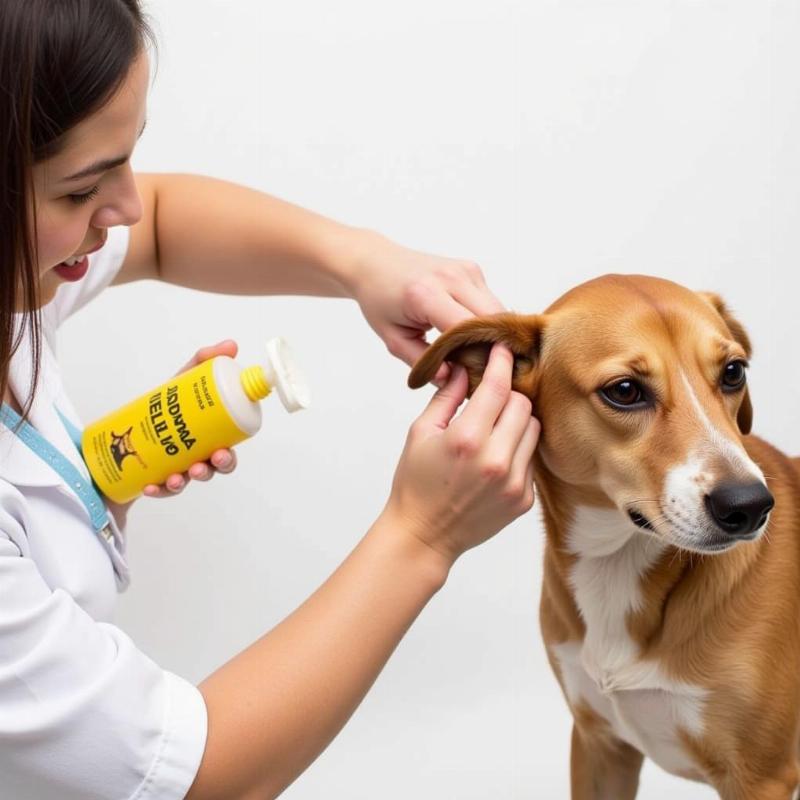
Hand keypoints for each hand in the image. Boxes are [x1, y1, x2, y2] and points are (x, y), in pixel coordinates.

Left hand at [141, 340, 239, 498]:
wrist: (124, 430)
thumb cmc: (162, 407)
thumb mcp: (180, 382)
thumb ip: (203, 362)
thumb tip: (230, 346)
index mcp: (210, 435)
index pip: (229, 448)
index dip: (231, 453)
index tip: (224, 449)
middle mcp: (198, 454)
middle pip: (215, 467)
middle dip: (215, 468)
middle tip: (210, 460)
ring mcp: (179, 468)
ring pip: (190, 479)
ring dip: (187, 480)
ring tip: (179, 476)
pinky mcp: (157, 478)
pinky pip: (162, 489)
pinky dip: (158, 488)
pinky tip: (151, 486)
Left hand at [350, 233, 504, 385]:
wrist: (375, 263)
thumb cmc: (380, 300)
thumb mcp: (393, 339)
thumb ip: (421, 362)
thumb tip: (450, 381)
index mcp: (426, 295)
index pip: (468, 330)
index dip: (477, 355)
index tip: (476, 375)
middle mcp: (451, 277)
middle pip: (493, 318)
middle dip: (492, 345)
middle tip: (482, 368)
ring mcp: (465, 270)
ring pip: (498, 309)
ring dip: (491, 332)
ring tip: (474, 350)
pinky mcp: (472, 269)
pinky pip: (491, 300)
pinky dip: (486, 318)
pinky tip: (469, 330)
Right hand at [384, 344, 539, 566]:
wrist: (424, 535)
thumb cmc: (415, 483)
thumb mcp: (420, 433)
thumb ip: (446, 396)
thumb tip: (465, 367)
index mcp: (466, 439)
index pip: (497, 387)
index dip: (501, 362)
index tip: (501, 349)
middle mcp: (495, 460)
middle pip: (522, 404)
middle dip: (507, 395)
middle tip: (491, 397)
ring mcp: (513, 482)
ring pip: (534, 429)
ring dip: (517, 421)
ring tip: (494, 428)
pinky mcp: (523, 499)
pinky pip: (531, 458)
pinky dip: (517, 450)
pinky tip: (495, 457)